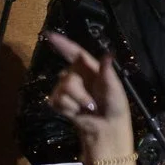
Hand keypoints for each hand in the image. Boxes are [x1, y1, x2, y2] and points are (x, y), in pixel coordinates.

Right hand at [47, 33, 135, 161]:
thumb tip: (108, 54)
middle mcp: (77, 76)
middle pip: (67, 77)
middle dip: (79, 93)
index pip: (75, 53)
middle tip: (92, 105)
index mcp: (91, 69)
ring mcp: (66, 89)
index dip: (62, 44)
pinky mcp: (59, 102)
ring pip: (61, 90)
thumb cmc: (114, 107)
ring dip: (75, 102)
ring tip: (87, 109)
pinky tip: (76, 112)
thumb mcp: (115, 89)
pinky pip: (56, 100)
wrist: (105, 128)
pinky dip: (67, 108)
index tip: (49, 35)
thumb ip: (108, 73)